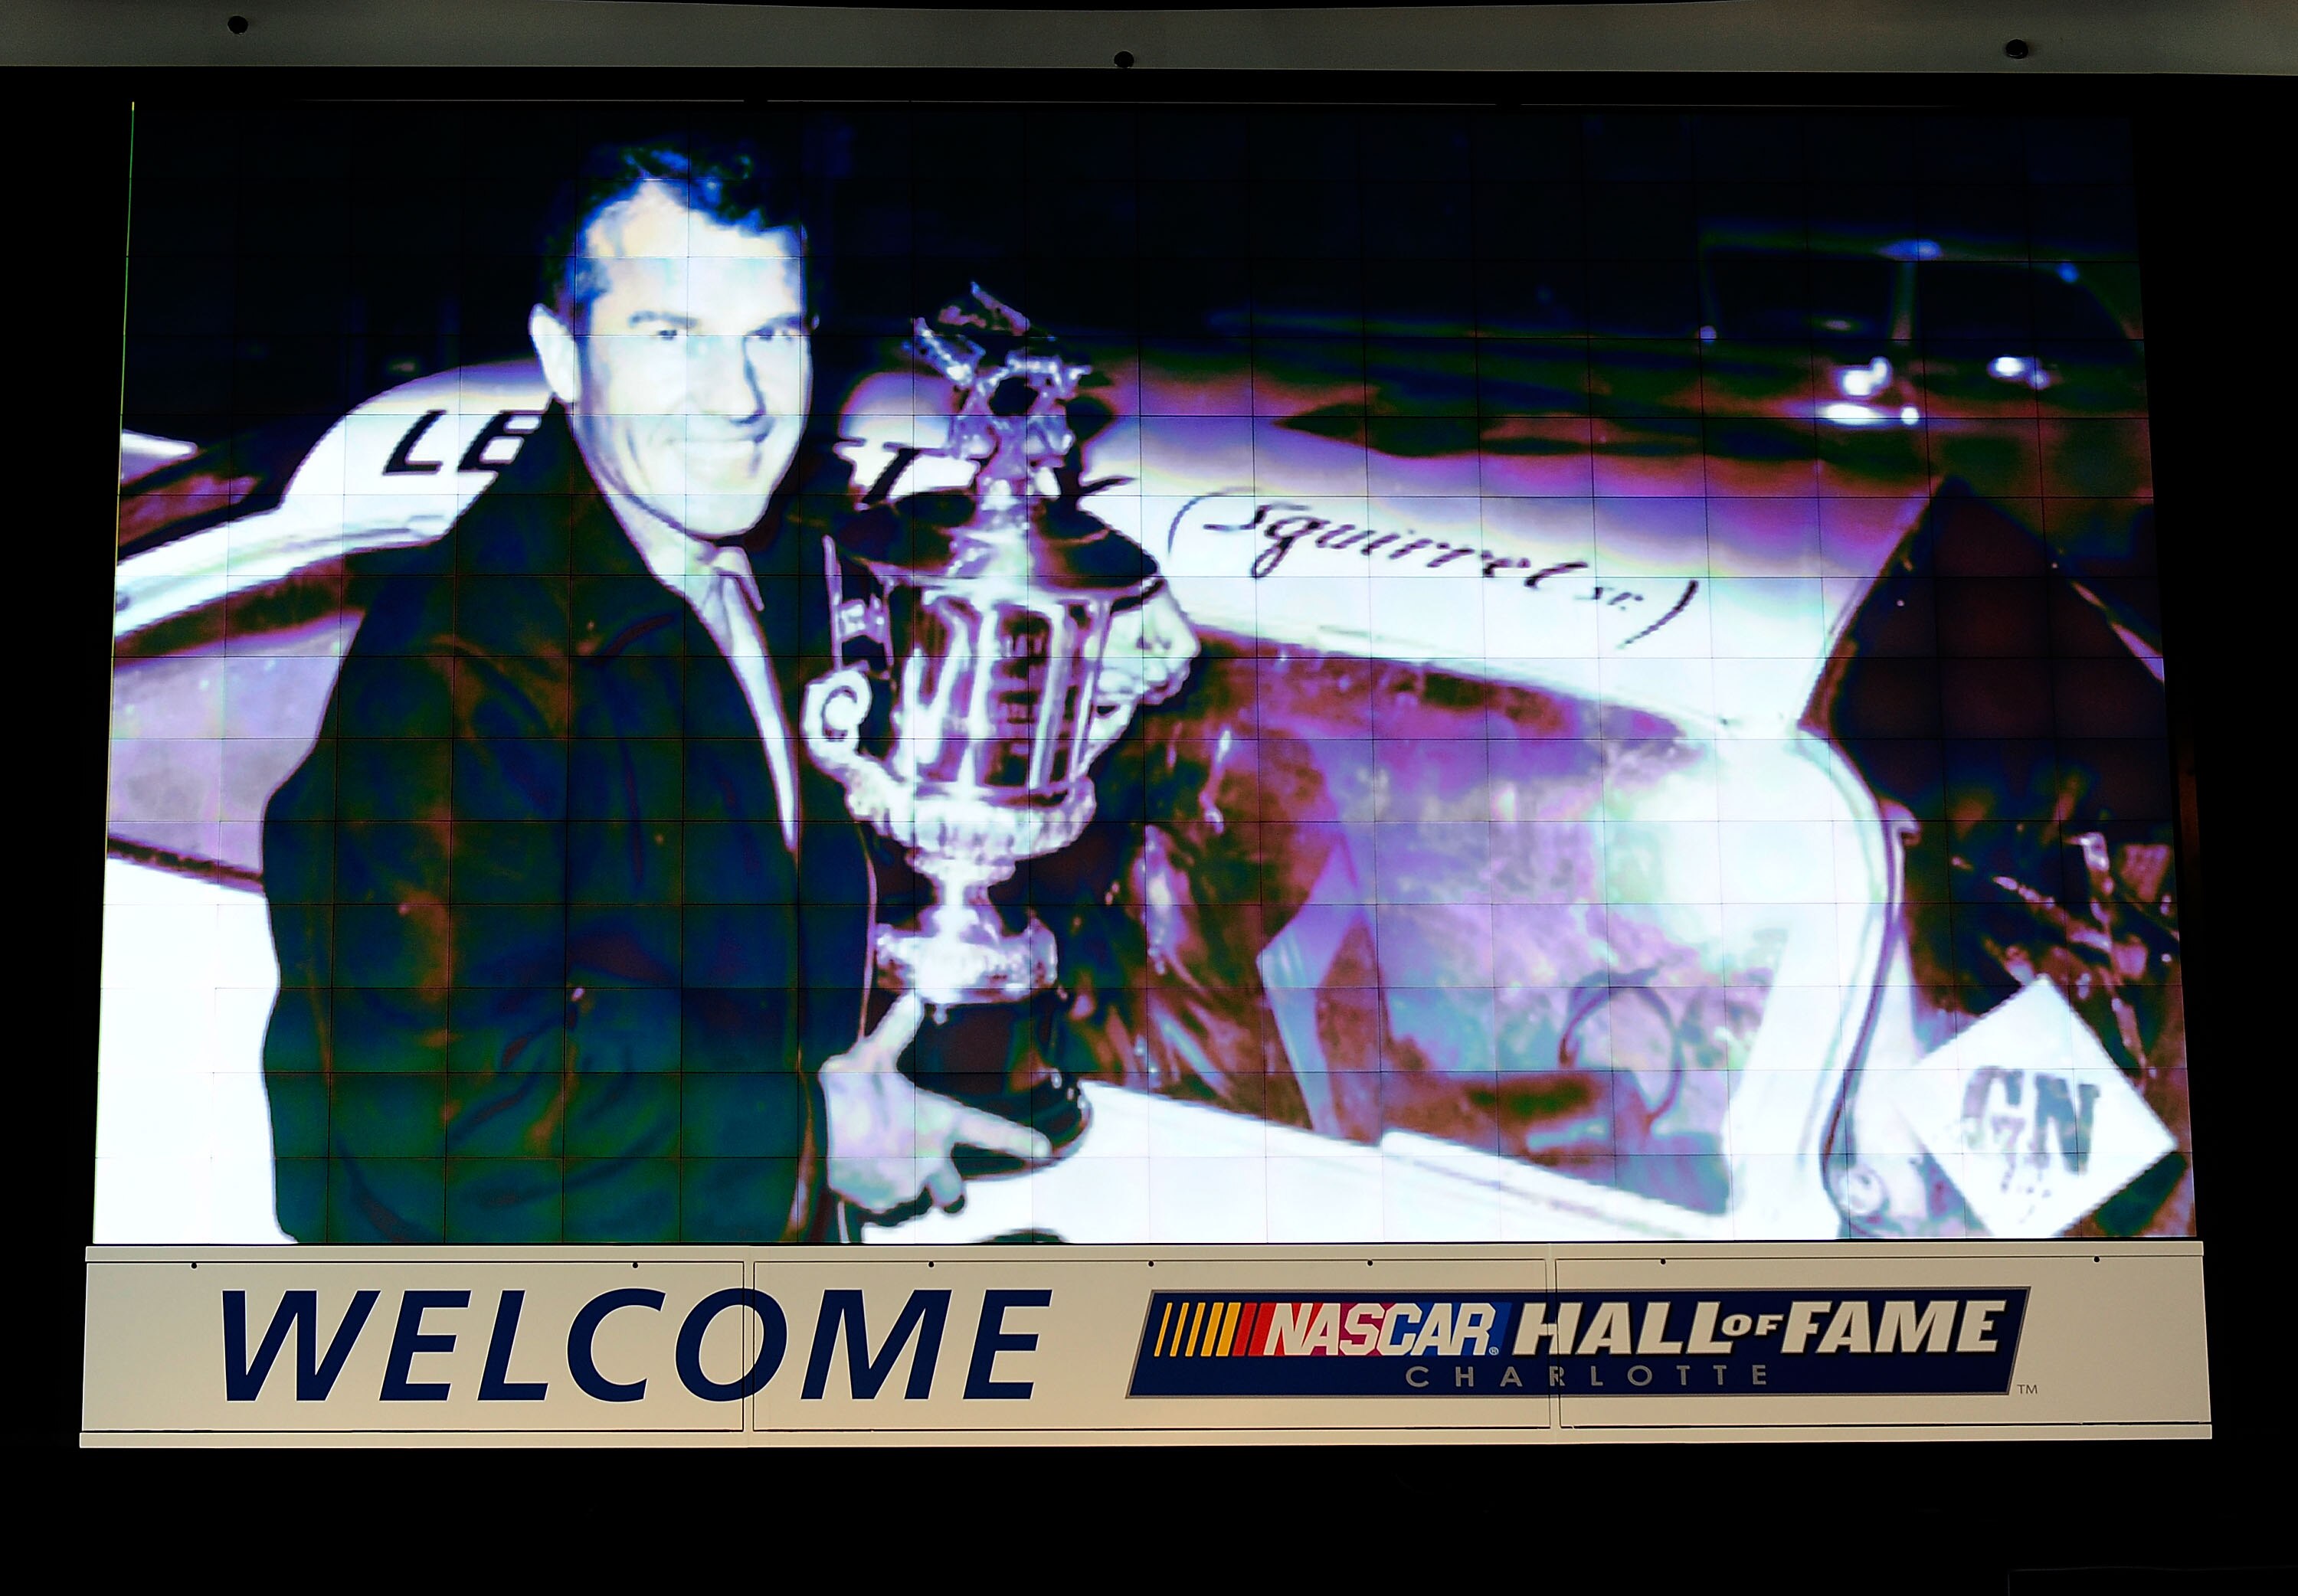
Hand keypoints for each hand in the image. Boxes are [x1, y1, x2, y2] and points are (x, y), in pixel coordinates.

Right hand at [819, 992, 1053, 1215]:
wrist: (806, 1131)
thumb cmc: (843, 1092)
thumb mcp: (871, 1056)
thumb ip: (896, 1032)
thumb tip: (912, 998)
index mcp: (939, 1121)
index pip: (993, 1131)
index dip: (1022, 1139)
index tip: (1046, 1147)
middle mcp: (931, 1161)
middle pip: (953, 1191)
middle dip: (940, 1183)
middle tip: (913, 1163)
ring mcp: (906, 1187)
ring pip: (917, 1198)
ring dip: (904, 1186)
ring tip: (874, 1162)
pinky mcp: (879, 1205)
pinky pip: (885, 1206)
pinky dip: (875, 1194)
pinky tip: (855, 1173)